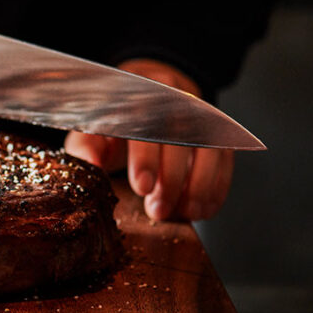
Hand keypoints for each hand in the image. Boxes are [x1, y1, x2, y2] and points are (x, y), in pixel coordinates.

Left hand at [64, 59, 233, 221]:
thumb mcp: (93, 131)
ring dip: (200, 185)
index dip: (146, 158)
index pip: (145, 124)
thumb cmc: (114, 122)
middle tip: (159, 210)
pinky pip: (225, 159)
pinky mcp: (217, 132)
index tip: (143, 187)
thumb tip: (91, 164)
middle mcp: (172, 101)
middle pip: (180, 138)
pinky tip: (204, 209)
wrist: (145, 101)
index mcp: (136, 98)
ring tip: (185, 213)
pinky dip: (218, 186)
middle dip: (171, 180)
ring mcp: (199, 114)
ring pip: (209, 148)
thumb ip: (87, 146)